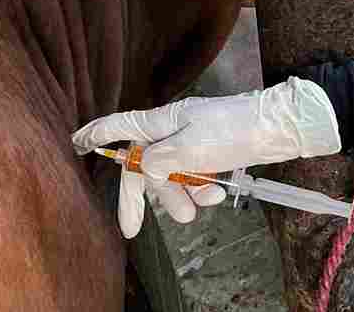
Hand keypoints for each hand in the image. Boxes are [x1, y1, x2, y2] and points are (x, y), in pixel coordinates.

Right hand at [72, 77, 340, 237]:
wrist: (277, 128)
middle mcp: (171, 133)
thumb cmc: (233, 129)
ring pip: (172, 180)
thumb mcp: (191, 147)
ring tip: (202, 205)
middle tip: (131, 230)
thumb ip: (161, 161)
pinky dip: (203, 191)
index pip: (120, 128)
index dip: (97, 135)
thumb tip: (144, 168)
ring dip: (182, 197)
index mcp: (161, 123)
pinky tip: (218, 193)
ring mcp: (191, 145)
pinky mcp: (209, 157)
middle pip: (144, 168)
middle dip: (143, 199)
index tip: (75, 143)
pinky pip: (195, 181)